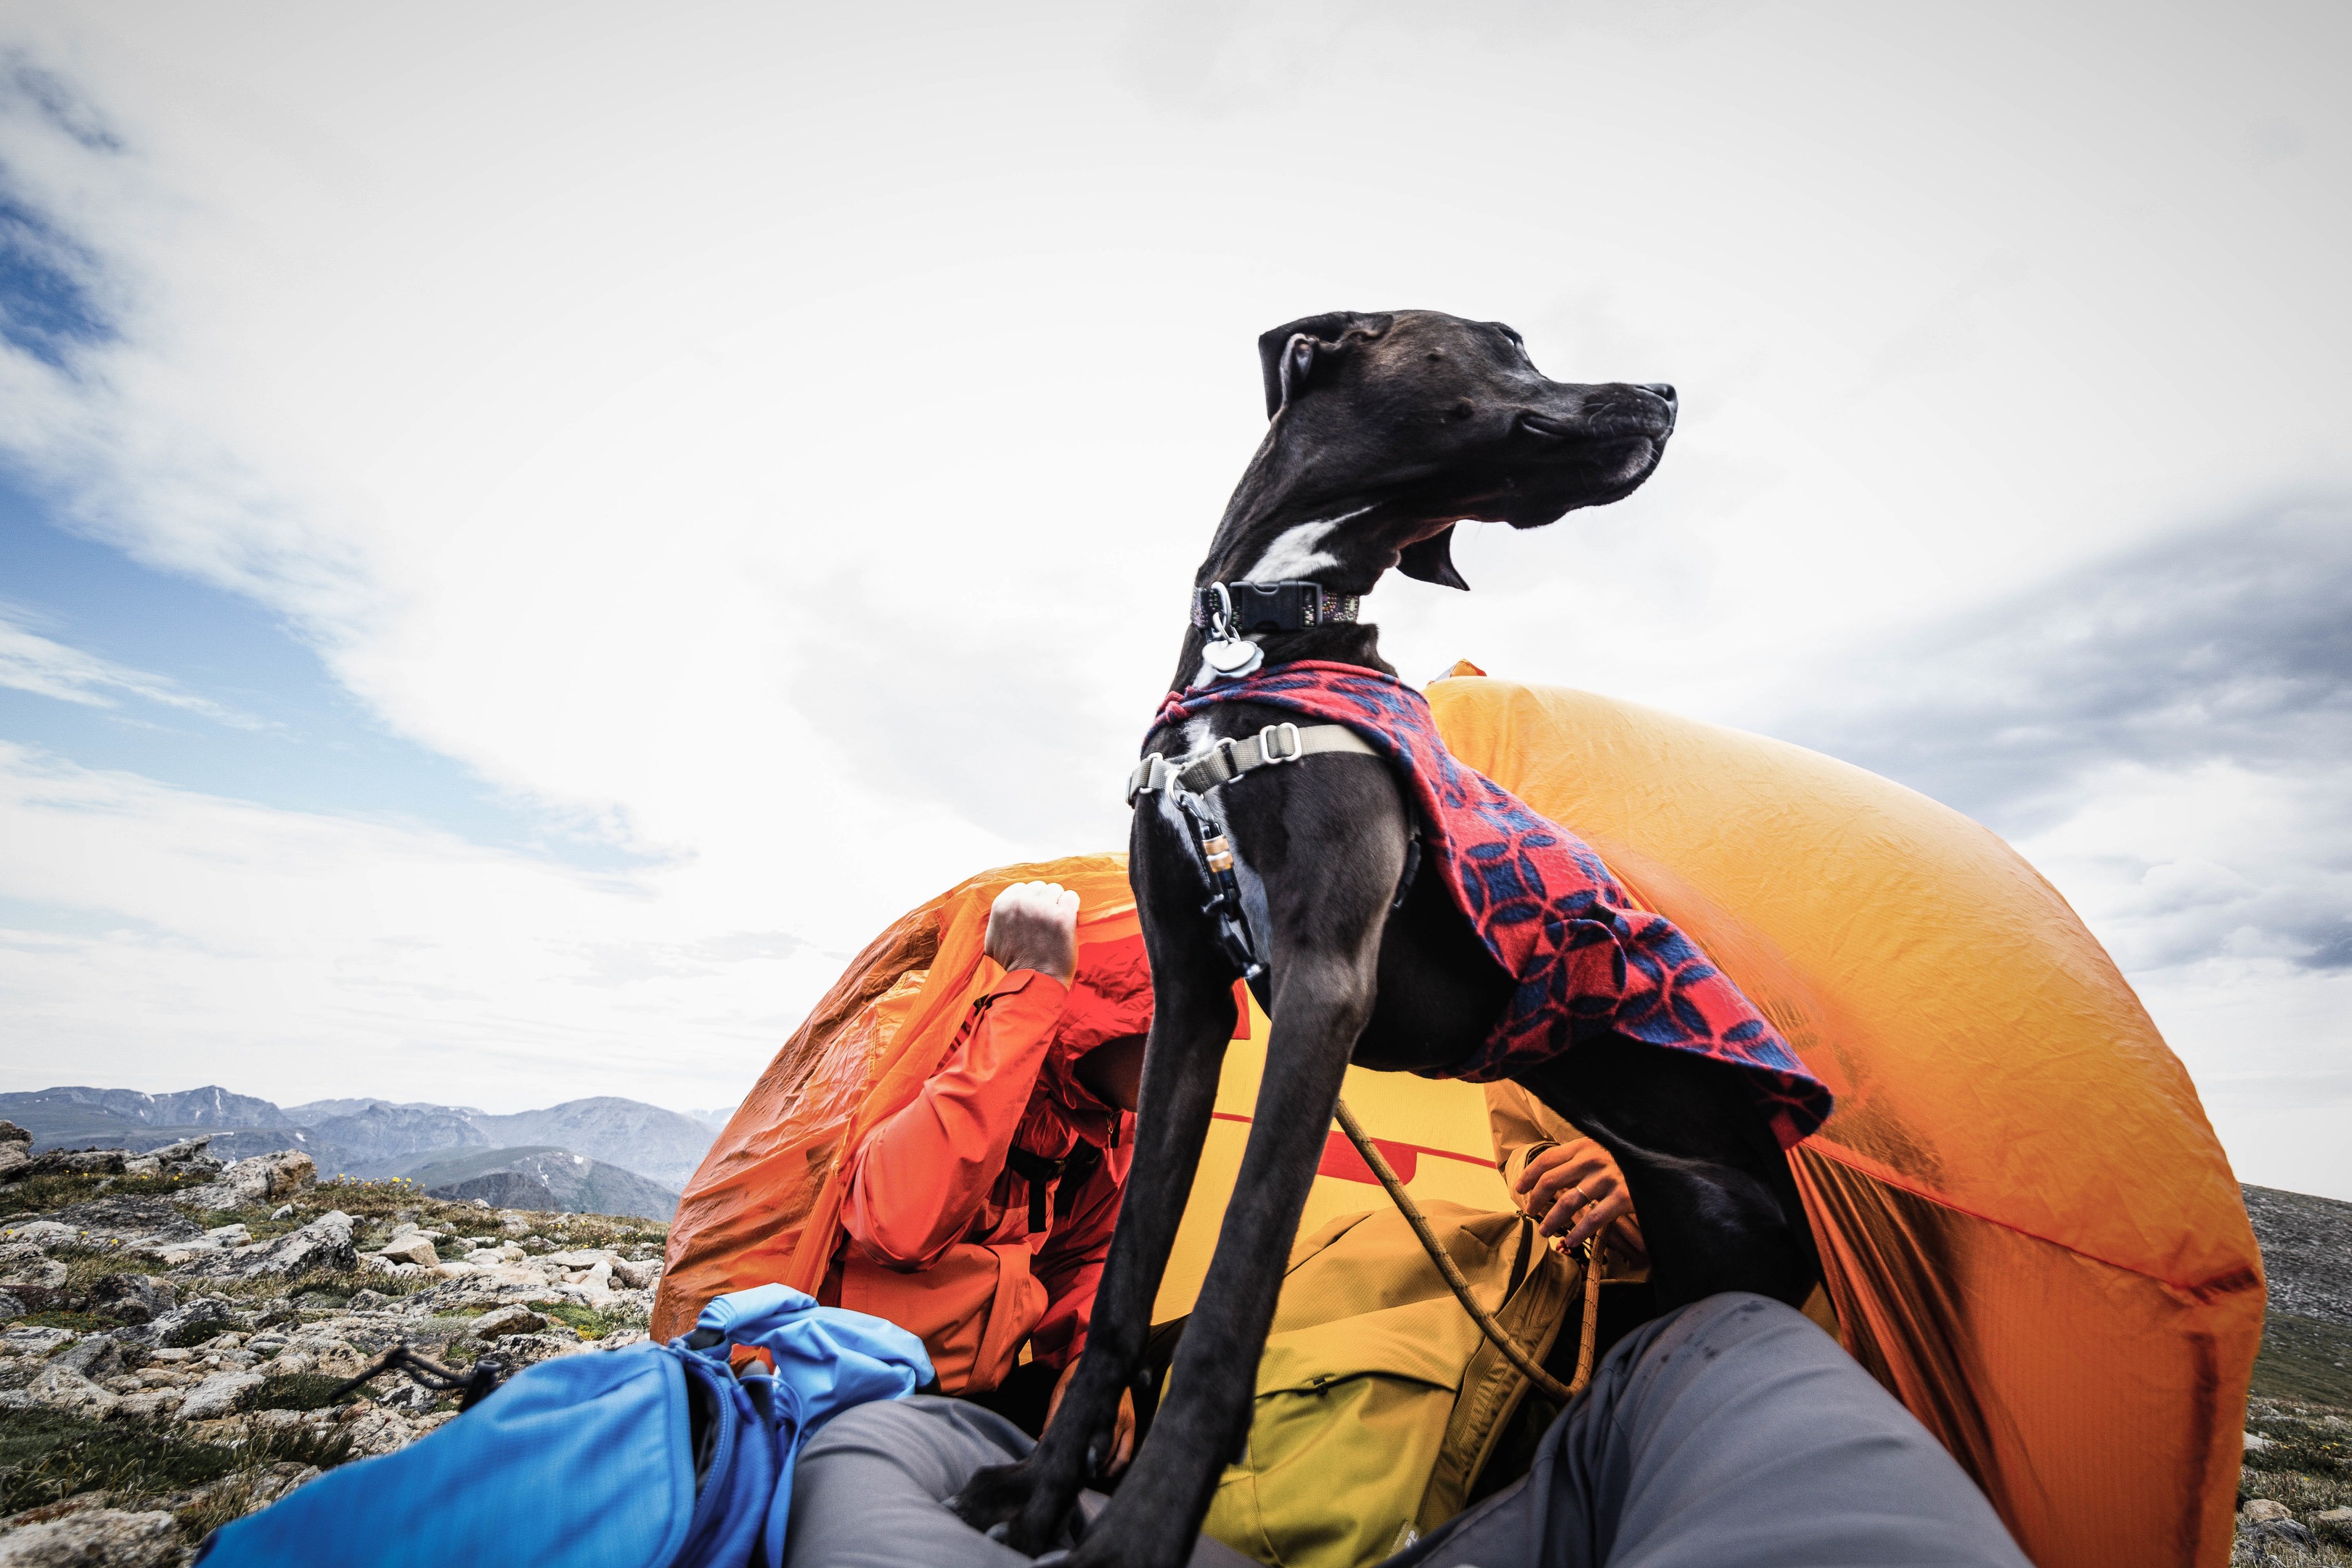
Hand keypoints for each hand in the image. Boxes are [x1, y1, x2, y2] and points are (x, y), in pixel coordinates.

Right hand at [984, 882, 1078, 985]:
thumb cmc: (1014, 964)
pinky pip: (1071, 897)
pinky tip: (1066, 921)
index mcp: (1002, 905)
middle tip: (1045, 921)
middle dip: (1044, 901)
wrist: (1035, 981)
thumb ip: (997, 920)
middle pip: (1040, 887)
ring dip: (1058, 903)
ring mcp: (1042, 908)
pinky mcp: (1062, 916)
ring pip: (1056, 889)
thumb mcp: (992, 941)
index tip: (1033, 915)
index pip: (1022, 887)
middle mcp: (1021, 903)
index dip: (1030, 900)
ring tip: (1055, 923)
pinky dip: (1071, 907)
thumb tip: (1005, 906)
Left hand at [1048, 1357, 1135, 1475]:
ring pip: (1119, 1459)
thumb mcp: (1062, 1393)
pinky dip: (1117, 1465)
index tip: (1070, 1470)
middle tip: (1076, 1474)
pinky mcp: (1132, 1423)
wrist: (1101, 1359)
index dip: (1082, 1462)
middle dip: (1091, 1470)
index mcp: (1099, 1410)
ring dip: (1105, 1471)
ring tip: (1089, 1473)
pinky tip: (1104, 1469)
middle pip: (1106, 1457)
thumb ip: (1054, 1417)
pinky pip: (1128, 1453)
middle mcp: (1117, 1417)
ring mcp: (1127, 1421)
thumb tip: (1042, 1439)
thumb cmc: (1077, 1377)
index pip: (1092, 1445)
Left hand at [1515, 1136, 1647, 1259]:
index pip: (1547, 1159)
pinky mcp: (1623, 1197)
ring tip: (1545, 1231)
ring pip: (1568, 1203)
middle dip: (1536, 1200)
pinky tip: (1570, 1241)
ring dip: (1552, 1220)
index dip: (1529, 1175)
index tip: (1520, 1188)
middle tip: (1530, 1213)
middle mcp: (1592, 1159)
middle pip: (1551, 1181)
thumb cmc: (1628, 1159)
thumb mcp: (1603, 1149)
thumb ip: (1580, 1157)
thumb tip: (1550, 1172)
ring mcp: (1607, 1178)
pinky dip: (1578, 1232)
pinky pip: (1593, 1219)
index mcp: (1584, 1146)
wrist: (1663, 1164)